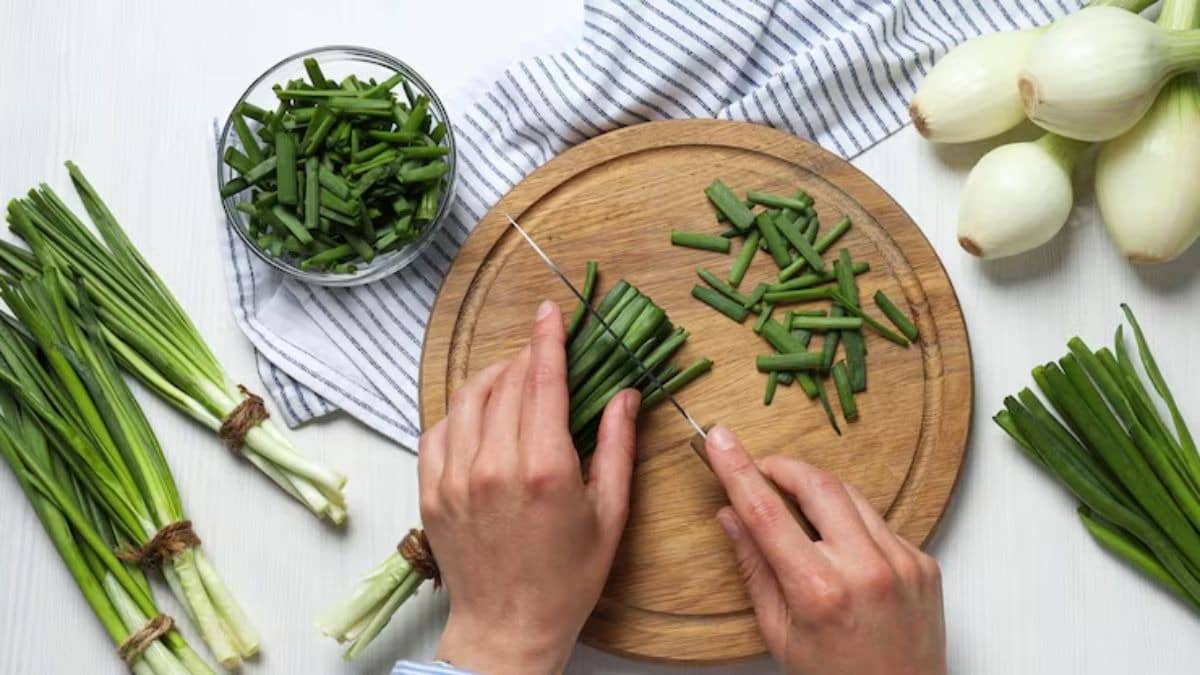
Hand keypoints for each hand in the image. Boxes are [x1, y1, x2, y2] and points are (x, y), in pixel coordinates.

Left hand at [418, 300, 639, 674]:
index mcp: (544, 468)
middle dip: (527, 356)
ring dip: (493, 376)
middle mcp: (494, 465)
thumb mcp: (609, 514)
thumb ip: (617, 447)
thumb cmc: (567, 578)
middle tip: (544, 350)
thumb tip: (625, 394)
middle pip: (507, 382)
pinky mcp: (430, 491)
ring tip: (514, 378)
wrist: (508, 628)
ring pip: (468, 397)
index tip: (550, 310)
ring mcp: (455, 477)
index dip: (548, 337)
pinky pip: (439, 428)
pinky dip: (461, 410)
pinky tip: (480, 416)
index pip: (543, 380)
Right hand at [705, 425, 946, 674]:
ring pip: (851, 495)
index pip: (767, 511)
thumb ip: (754, 566)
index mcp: (819, 591)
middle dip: (783, 466)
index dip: (737, 469)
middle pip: (817, 483)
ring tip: (797, 512)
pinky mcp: (924, 562)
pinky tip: (840, 549)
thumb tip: (730, 514)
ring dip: (818, 491)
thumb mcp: (779, 632)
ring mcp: (902, 562)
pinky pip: (879, 522)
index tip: (719, 439)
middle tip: (760, 469)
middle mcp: (866, 569)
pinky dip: (852, 523)